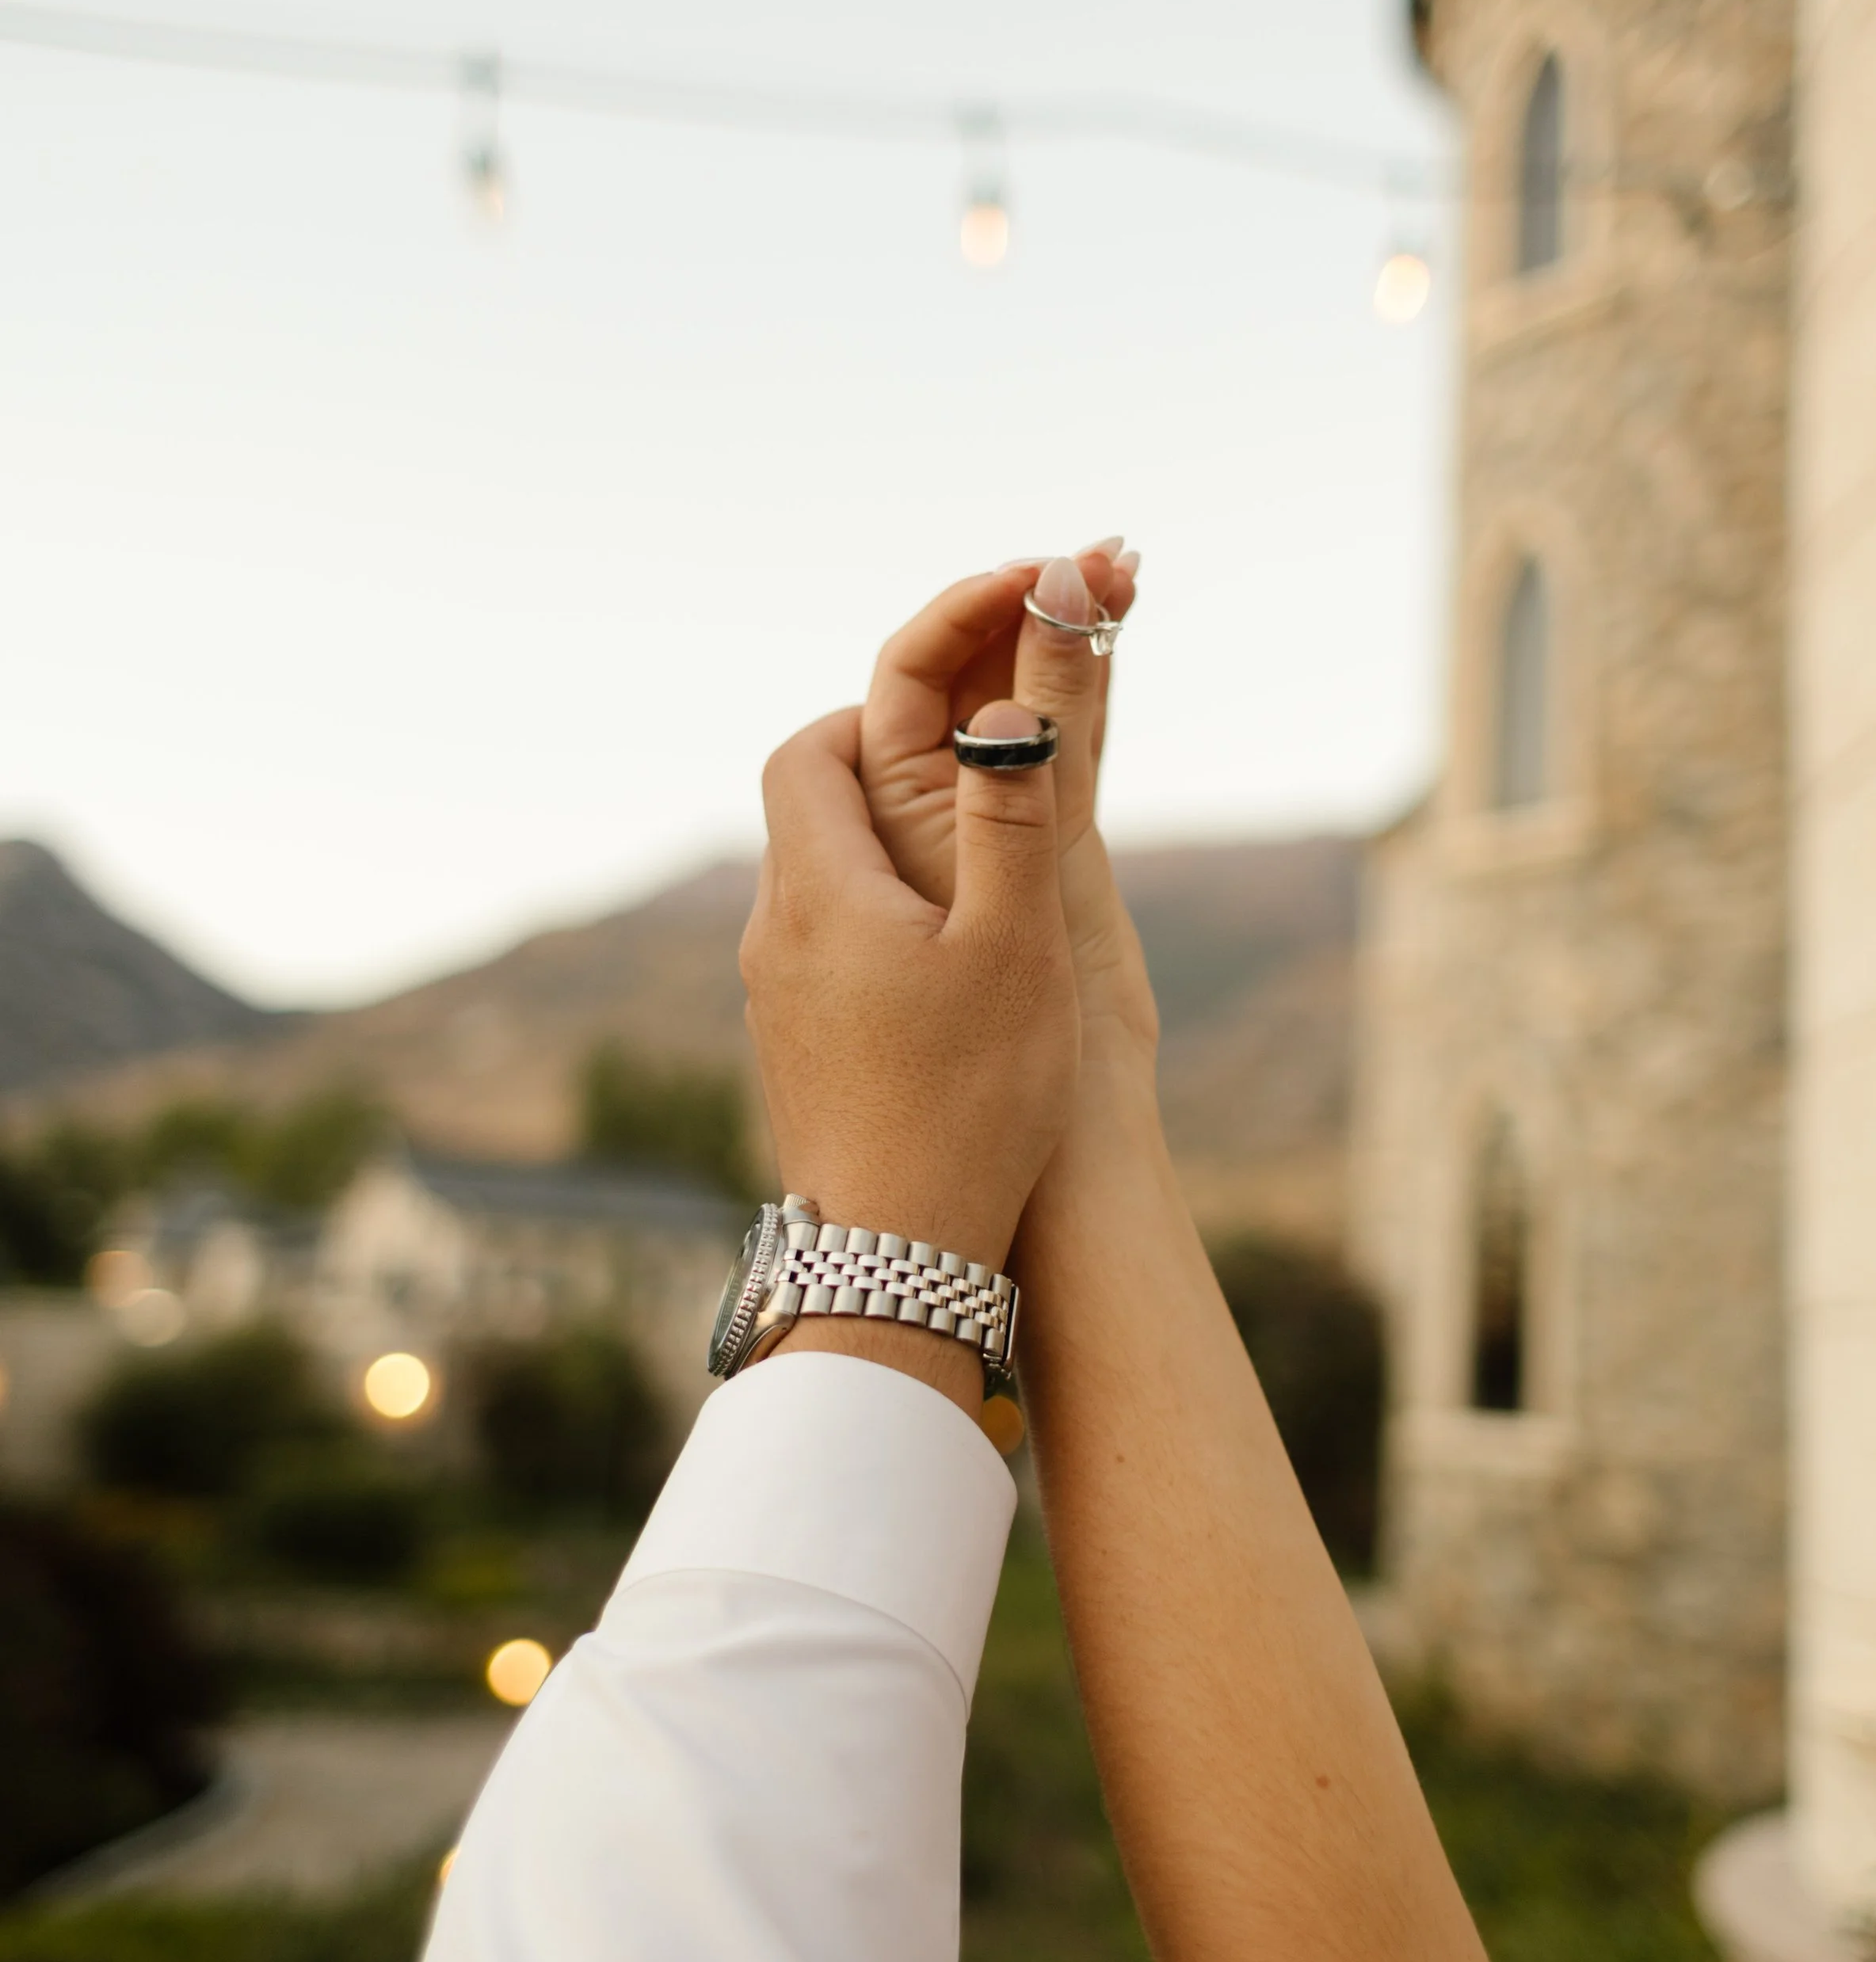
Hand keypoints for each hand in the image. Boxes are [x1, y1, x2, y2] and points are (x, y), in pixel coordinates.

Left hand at [740, 702, 1078, 1285]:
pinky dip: (877, 915)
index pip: (807, 751)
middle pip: (805, 811)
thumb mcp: (1014, 946)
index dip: (871, 710)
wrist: (895, 1257)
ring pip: (817, 883)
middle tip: (969, 765)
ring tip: (971, 858)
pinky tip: (946, 958)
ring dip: (881, 847)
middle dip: (881, 769)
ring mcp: (777, 1002)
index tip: (949, 704)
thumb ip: (1008, 819)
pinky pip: (824, 947)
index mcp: (819, 892)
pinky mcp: (796, 1054)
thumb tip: (1001, 709)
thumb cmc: (968, 1103)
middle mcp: (775, 938)